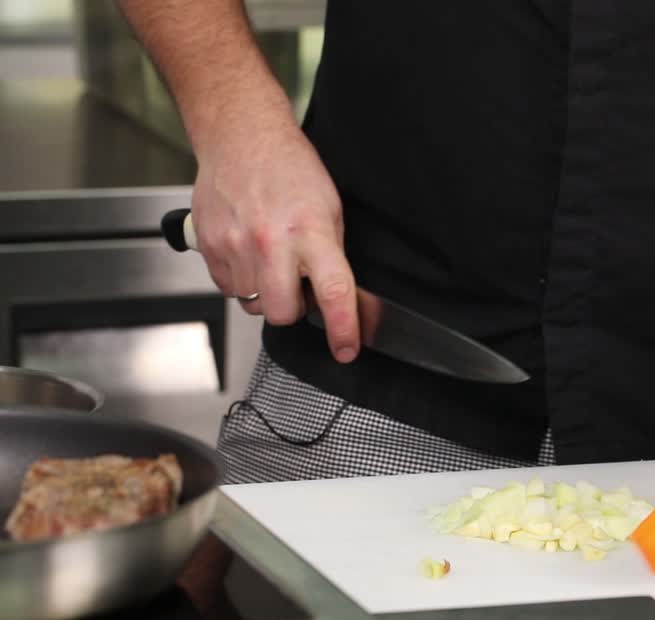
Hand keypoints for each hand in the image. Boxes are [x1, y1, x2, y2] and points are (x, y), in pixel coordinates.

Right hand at [191, 115, 358, 362]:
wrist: (241, 136)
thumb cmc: (290, 168)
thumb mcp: (329, 208)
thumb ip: (331, 254)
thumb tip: (340, 299)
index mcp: (311, 230)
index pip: (333, 291)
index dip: (343, 329)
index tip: (346, 349)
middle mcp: (271, 240)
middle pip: (281, 313)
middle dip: (292, 310)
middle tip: (297, 287)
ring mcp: (235, 244)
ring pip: (253, 304)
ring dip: (265, 292)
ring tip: (270, 258)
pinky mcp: (209, 246)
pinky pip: (229, 288)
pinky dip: (242, 279)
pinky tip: (249, 251)